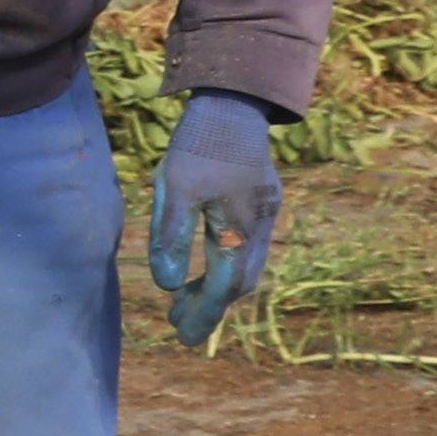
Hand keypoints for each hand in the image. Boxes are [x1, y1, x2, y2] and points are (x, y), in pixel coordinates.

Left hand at [149, 90, 284, 352]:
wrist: (233, 98)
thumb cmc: (199, 143)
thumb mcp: (175, 188)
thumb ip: (172, 236)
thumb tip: (169, 285)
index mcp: (239, 227)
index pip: (223, 287)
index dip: (204, 314)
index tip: (183, 337)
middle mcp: (261, 225)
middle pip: (240, 281)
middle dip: (210, 305)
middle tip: (178, 321)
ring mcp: (267, 211)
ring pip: (248, 263)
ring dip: (219, 284)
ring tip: (184, 297)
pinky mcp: (264, 198)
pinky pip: (250, 243)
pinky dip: (229, 261)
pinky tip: (208, 259)